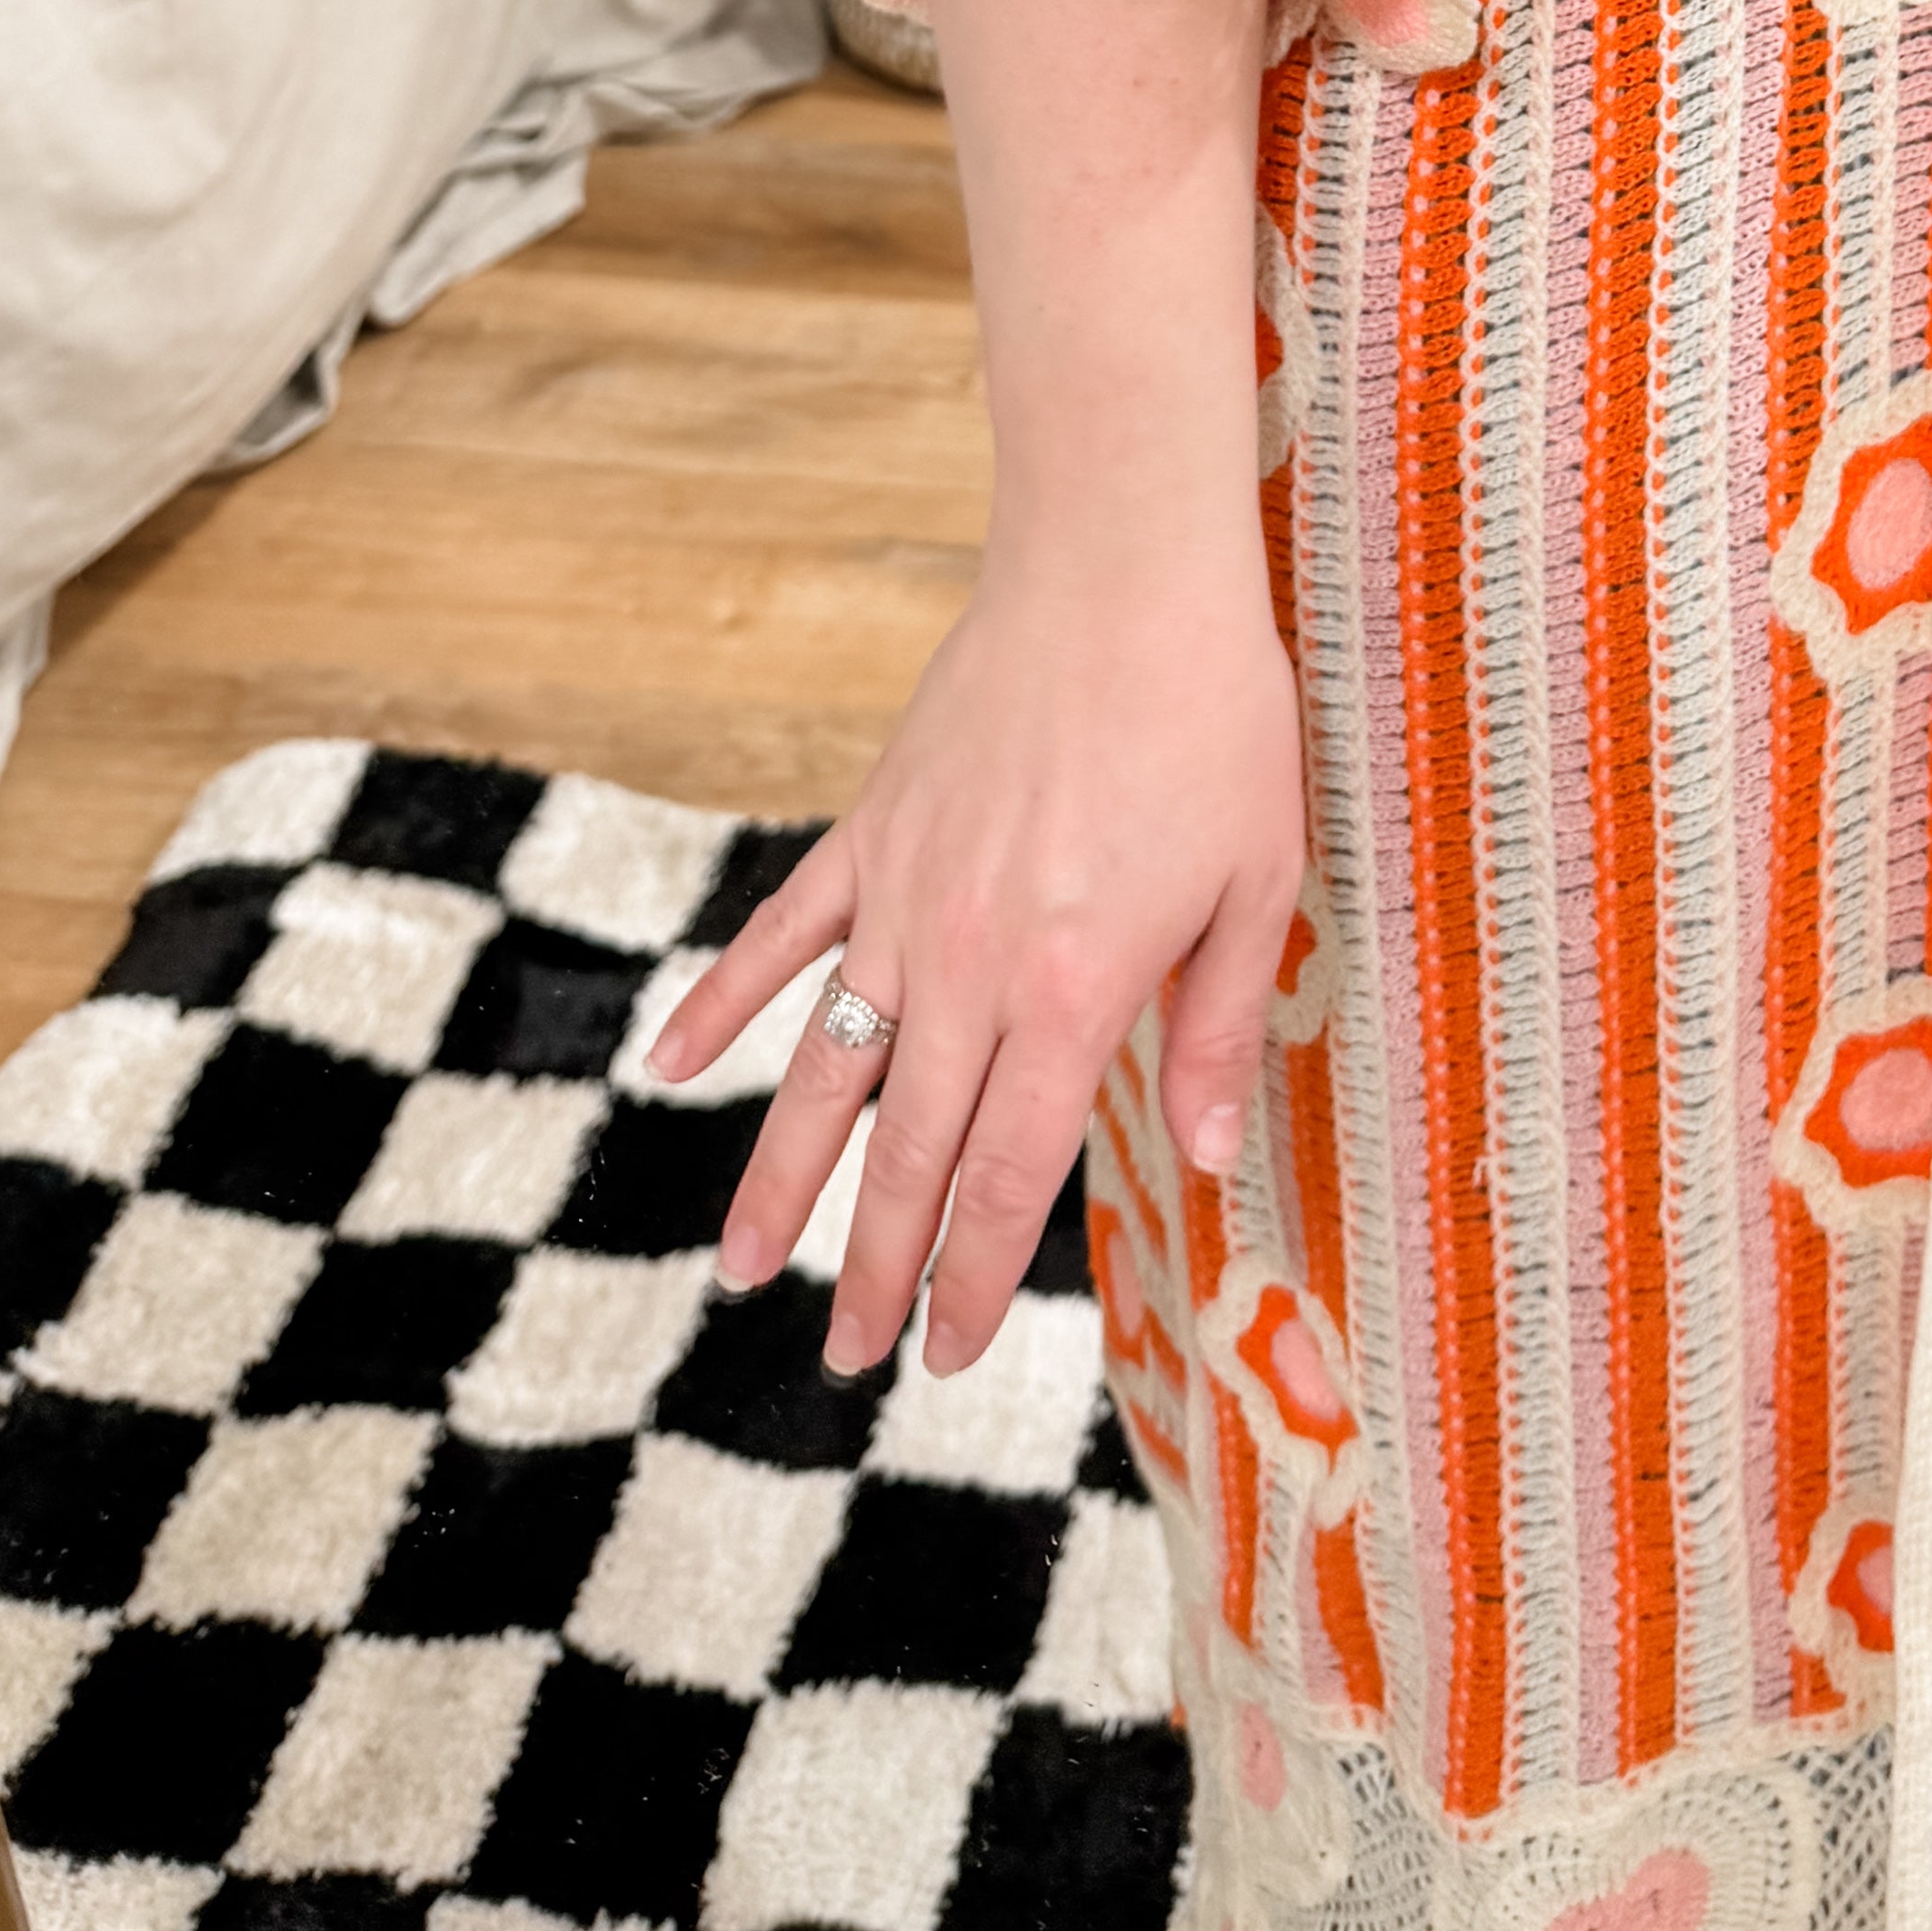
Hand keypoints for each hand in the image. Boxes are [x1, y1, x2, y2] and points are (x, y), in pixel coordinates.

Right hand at [645, 516, 1304, 1381]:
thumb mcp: (1257, 882)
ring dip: (783, 1176)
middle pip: (909, 1152)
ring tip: (745, 1269)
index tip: (947, 1356)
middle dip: (878, 1266)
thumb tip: (1202, 1159)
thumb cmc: (1211, 720)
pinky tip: (674, 1066)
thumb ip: (1214, 1026)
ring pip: (826, 1069)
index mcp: (1070, 995)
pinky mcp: (871, 833)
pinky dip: (724, 1003)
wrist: (1121, 573)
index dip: (975, 1277)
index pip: (1006, 1178)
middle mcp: (970, 966)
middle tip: (848, 1357)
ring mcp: (905, 899)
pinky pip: (784, 937)